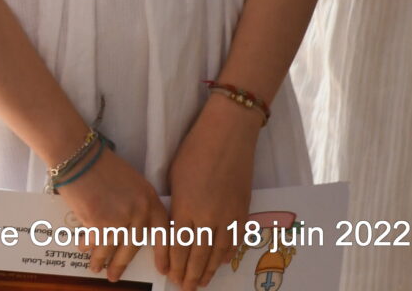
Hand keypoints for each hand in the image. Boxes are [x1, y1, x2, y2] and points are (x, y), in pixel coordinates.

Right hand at [60, 148, 168, 282]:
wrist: (76, 153)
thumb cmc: (100, 164)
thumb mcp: (131, 182)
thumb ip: (138, 204)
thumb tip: (134, 229)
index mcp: (150, 199)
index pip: (162, 233)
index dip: (163, 254)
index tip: (163, 270)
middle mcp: (139, 211)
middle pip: (133, 246)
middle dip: (121, 264)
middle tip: (114, 276)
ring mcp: (120, 218)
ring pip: (111, 248)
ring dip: (101, 260)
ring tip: (95, 268)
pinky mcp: (99, 222)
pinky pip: (94, 241)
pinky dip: (87, 246)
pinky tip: (83, 249)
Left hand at [163, 98, 260, 287]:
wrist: (228, 136)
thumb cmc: (195, 150)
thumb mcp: (176, 178)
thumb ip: (175, 205)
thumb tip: (174, 225)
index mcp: (185, 208)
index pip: (177, 246)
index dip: (173, 263)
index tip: (167, 274)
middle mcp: (208, 218)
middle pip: (197, 255)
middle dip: (189, 274)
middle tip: (184, 288)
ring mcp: (228, 218)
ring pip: (217, 254)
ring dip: (207, 271)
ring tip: (200, 283)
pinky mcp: (243, 213)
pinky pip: (234, 243)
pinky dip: (225, 256)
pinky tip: (219, 265)